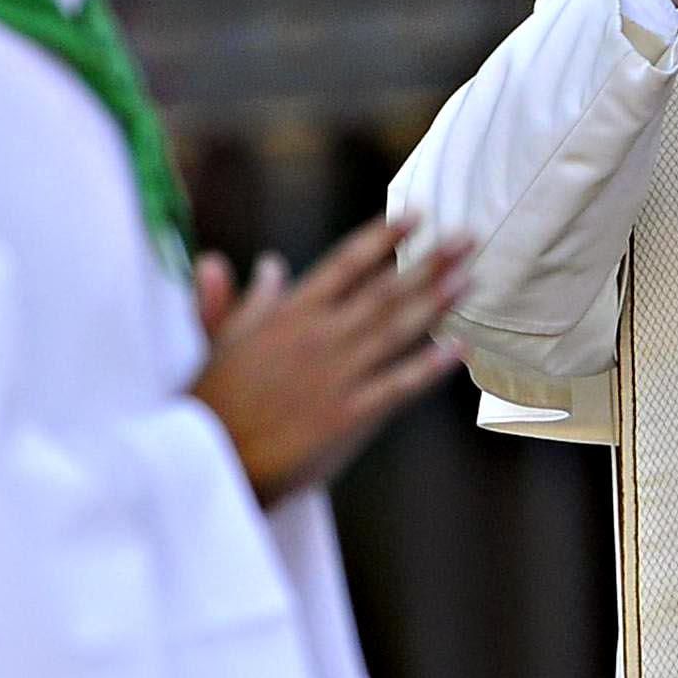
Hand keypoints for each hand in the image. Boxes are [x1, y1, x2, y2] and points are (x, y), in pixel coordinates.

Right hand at [190, 217, 473, 507]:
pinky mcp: (348, 416)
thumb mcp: (221, 341)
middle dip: (429, 262)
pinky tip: (458, 349)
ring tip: (470, 278)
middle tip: (468, 237)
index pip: (345, 264)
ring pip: (396, 330)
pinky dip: (429, 367)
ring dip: (436, 302)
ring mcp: (336, 375)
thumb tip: (268, 263)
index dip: (384, 238)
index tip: (417, 214)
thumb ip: (247, 299)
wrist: (207, 463)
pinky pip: (398, 386)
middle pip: (384, 291)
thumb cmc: (211, 403)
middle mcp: (319, 337)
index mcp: (289, 315)